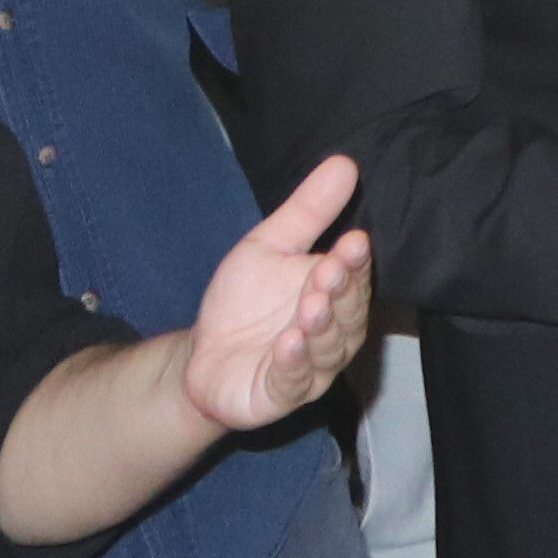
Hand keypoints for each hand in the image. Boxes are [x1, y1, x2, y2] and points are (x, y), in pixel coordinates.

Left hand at [179, 155, 371, 434]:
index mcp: (337, 294)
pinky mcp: (283, 394)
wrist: (203, 358)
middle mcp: (335, 333)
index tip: (352, 241)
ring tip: (310, 306)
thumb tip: (344, 163)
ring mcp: (313, 368)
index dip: (354, 262)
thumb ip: (307, 212)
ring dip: (320, 328)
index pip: (354, 275)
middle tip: (330, 271)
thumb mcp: (268, 247)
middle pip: (348, 313)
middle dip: (340, 292)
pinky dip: (293, 364)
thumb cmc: (244, 302)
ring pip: (328, 349)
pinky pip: (294, 381)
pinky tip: (288, 344)